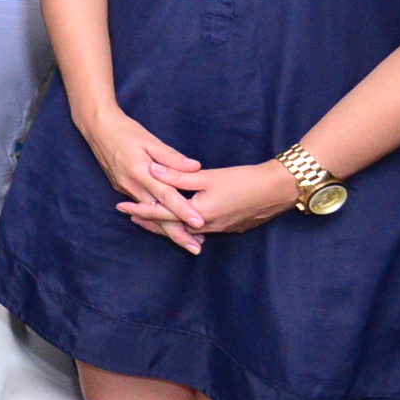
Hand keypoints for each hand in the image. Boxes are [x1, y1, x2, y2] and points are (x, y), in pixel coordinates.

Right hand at [75, 103, 205, 247]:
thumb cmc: (126, 131)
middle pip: (157, 215)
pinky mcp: (121, 189)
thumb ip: (172, 157)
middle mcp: (132, 185)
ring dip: (168, 229)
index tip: (199, 224)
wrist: (97, 128)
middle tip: (196, 249)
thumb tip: (195, 167)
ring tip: (187, 241)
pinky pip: (142, 207)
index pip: (166, 196)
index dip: (183, 211)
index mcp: (141, 172)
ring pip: (150, 214)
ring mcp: (125, 189)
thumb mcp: (150, 140)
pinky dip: (155, 218)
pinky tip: (168, 225)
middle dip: (177, 233)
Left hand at [125, 160, 300, 247]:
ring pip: (184, 229)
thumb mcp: (207, 177)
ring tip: (149, 218)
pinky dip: (184, 224)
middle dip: (149, 221)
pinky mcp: (228, 226)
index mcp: (197, 214)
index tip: (122, 207)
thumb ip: (178, 176)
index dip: (140, 210)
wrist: (277, 191)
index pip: (161, 214)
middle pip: (170, 227)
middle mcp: (205, 227)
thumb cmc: (243, 180)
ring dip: (166, 224)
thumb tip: (152, 170)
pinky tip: (181, 219)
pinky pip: (199, 228)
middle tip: (129, 215)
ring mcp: (218, 229)